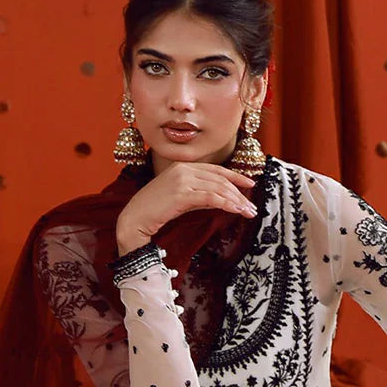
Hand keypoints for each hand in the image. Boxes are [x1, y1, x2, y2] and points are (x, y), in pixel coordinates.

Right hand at [116, 161, 257, 253]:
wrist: (134, 219)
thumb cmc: (155, 211)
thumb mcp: (180, 198)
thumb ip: (198, 194)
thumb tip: (220, 199)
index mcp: (183, 166)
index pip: (216, 170)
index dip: (235, 176)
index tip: (250, 184)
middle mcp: (184, 169)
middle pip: (220, 179)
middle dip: (239, 193)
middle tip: (253, 207)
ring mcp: (182, 180)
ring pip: (218, 188)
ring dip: (237, 201)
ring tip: (248, 213)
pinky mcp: (182, 194)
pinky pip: (211, 198)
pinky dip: (226, 204)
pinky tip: (236, 211)